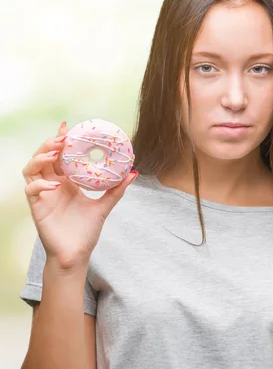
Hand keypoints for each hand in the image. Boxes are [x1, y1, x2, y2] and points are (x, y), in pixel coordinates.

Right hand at [22, 121, 136, 269]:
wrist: (76, 254)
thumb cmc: (86, 231)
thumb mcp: (104, 206)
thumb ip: (117, 190)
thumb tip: (133, 172)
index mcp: (67, 182)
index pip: (60, 156)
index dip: (61, 140)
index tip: (68, 126)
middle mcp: (53, 185)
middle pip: (43, 157)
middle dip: (50, 144)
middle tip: (63, 137)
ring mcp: (43, 195)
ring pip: (31, 169)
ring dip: (41, 158)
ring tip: (55, 154)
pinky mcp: (37, 207)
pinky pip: (31, 190)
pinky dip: (41, 184)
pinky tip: (57, 184)